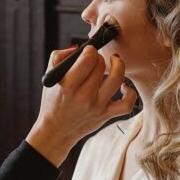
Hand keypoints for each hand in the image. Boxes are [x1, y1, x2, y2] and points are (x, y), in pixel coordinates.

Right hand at [26, 44, 137, 166]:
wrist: (56, 131)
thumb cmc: (53, 101)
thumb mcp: (49, 78)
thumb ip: (59, 57)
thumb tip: (78, 48)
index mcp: (68, 85)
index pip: (88, 58)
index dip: (90, 50)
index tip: (88, 51)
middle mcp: (83, 96)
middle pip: (101, 66)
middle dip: (99, 58)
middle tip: (95, 60)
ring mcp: (97, 106)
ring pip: (117, 79)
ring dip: (118, 65)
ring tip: (114, 62)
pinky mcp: (106, 115)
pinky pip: (127, 104)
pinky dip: (130, 93)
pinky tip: (124, 86)